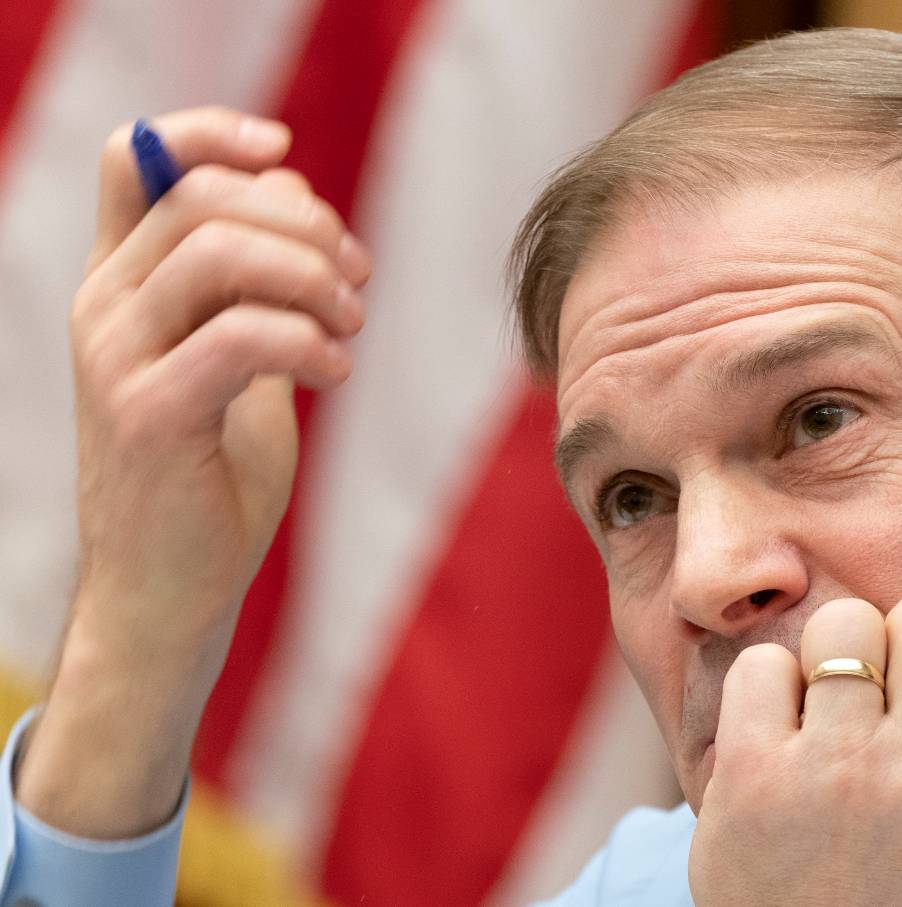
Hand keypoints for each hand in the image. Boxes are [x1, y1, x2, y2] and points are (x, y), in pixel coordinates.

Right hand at [17, 106, 371, 836]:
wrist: (167, 591)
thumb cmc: (210, 475)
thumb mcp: (239, 360)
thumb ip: (256, 282)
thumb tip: (295, 194)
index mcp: (120, 284)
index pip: (134, 158)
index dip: (210, 131)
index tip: (287, 150)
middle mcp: (104, 307)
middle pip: (202, 197)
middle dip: (304, 223)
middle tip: (357, 279)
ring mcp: (115, 359)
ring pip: (218, 254)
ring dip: (313, 279)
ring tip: (350, 327)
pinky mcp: (149, 415)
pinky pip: (241, 337)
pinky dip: (310, 342)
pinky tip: (335, 373)